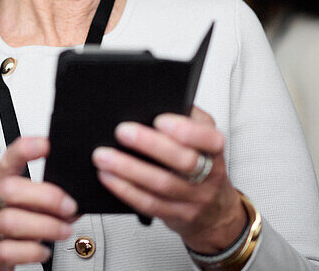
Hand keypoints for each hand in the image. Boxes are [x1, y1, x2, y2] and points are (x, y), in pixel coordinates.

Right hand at [0, 136, 76, 270]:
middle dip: (46, 196)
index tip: (46, 145)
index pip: (7, 159)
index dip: (25, 149)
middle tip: (68, 206)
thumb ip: (43, 199)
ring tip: (63, 230)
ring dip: (46, 226)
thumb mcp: (19, 206)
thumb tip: (77, 195)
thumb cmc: (3, 230)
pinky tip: (43, 250)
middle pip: (10, 189)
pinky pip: (9, 251)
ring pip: (11, 221)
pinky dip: (33, 250)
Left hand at [92, 106, 247, 253]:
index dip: (187, 130)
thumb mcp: (201, 137)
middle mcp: (209, 174)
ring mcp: (194, 198)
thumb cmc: (200, 162)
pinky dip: (126, 189)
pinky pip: (150, 204)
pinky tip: (109, 177)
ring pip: (162, 184)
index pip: (210, 139)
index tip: (160, 120)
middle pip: (184, 162)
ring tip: (104, 156)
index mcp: (213, 149)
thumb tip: (150, 104)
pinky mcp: (177, 215)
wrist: (215, 208)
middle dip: (150, 145)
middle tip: (122, 131)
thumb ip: (184, 120)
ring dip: (129, 169)